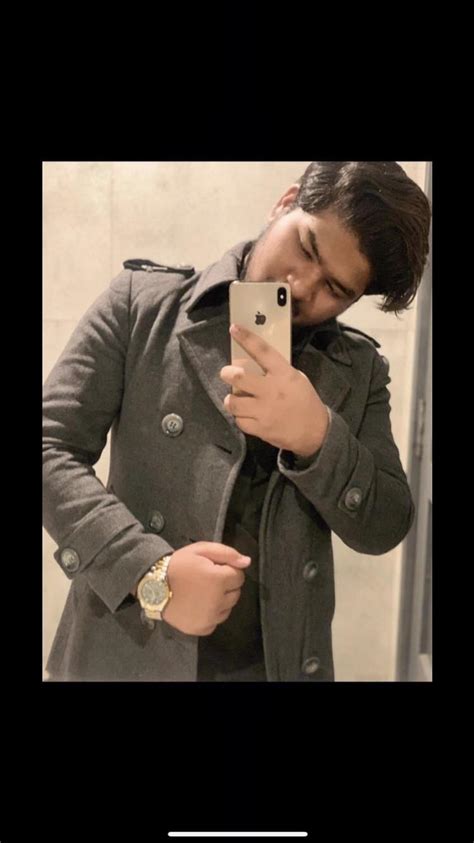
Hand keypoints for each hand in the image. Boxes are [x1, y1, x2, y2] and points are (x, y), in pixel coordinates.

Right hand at [161, 541, 250, 635]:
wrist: (153, 585)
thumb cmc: (178, 564)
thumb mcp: (201, 550)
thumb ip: (227, 553)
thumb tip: (247, 562)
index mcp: (219, 580)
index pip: (239, 577)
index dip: (227, 570)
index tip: (213, 568)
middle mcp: (217, 602)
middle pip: (236, 594)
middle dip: (226, 586)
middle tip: (207, 580)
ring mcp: (209, 618)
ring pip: (228, 608)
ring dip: (220, 600)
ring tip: (202, 592)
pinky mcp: (201, 629)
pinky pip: (216, 621)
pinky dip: (211, 614)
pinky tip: (198, 605)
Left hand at [220, 323, 328, 456]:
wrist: (315, 432)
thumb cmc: (304, 401)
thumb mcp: (296, 378)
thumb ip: (277, 370)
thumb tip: (254, 361)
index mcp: (284, 374)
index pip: (262, 351)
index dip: (246, 338)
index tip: (233, 329)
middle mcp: (271, 391)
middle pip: (239, 377)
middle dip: (227, 373)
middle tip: (227, 374)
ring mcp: (264, 411)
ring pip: (233, 402)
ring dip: (230, 399)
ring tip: (235, 399)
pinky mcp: (259, 428)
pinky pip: (239, 420)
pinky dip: (240, 417)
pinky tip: (246, 414)